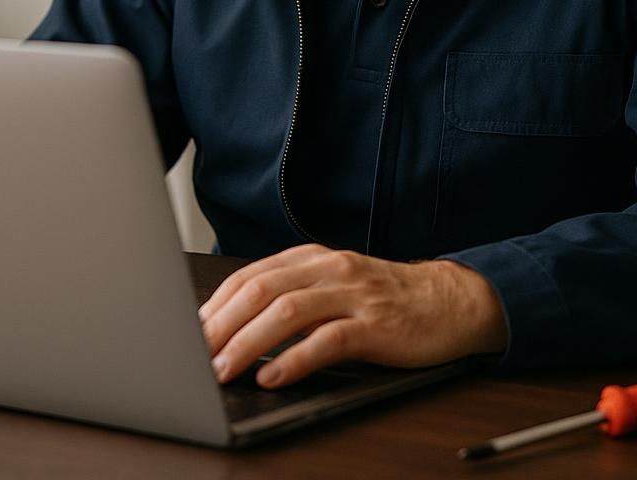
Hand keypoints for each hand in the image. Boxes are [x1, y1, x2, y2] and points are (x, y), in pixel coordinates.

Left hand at [198, 244, 507, 388]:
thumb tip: (233, 329)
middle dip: (220, 324)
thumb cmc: (384, 302)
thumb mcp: (333, 289)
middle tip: (192, 354)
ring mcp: (354, 294)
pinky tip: (273, 377)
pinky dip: (295, 360)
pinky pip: (329, 340)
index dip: (214, 305)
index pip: (249, 276)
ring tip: (222, 370)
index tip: (186, 332)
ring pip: (288, 311)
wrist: (450, 302)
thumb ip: (291, 300)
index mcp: (312, 259)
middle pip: (261, 289)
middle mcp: (330, 269)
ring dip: (248, 343)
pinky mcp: (377, 325)